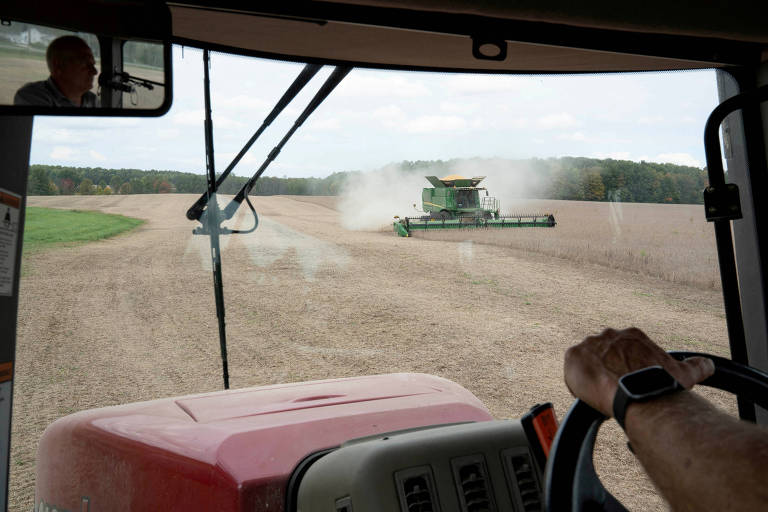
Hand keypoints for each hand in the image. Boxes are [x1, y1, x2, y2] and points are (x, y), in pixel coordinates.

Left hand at [564, 327, 714, 416]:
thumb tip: (709, 365)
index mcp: (632, 335)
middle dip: (608, 369)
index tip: (628, 381)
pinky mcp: (573, 356)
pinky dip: (577, 380)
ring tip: (601, 394)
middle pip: (604, 353)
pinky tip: (588, 394)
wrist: (636, 391)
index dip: (625, 367)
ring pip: (587, 360)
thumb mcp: (684, 373)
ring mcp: (590, 344)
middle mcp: (609, 334)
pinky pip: (571, 368)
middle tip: (614, 389)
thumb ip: (697, 366)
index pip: (623, 349)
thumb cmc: (660, 382)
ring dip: (592, 374)